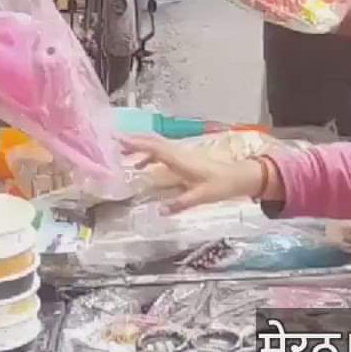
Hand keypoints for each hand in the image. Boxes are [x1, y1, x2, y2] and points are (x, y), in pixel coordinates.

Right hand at [121, 135, 272, 212]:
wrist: (238, 177)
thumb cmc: (220, 185)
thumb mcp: (200, 197)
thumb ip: (180, 204)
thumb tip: (159, 212)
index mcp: (180, 160)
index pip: (154, 148)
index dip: (135, 143)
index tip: (118, 140)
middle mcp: (179, 153)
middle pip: (152, 142)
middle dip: (132, 141)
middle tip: (112, 143)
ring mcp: (181, 154)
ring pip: (156, 145)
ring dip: (139, 147)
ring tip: (121, 155)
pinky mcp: (184, 158)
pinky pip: (161, 152)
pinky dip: (148, 155)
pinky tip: (140, 166)